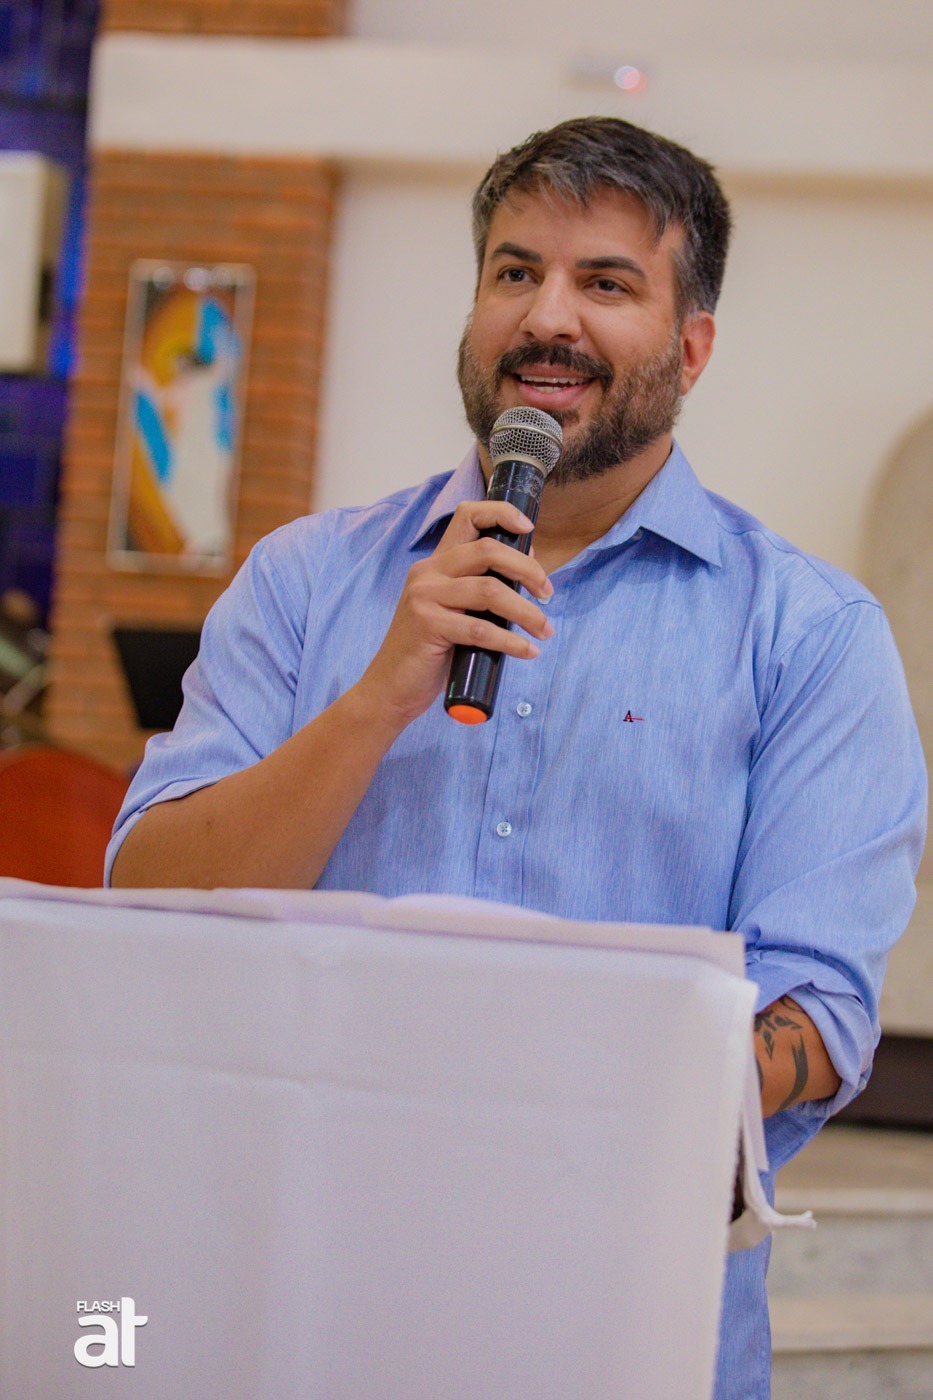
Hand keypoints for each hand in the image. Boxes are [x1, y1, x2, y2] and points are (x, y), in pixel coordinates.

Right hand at [356, 499, 553, 729]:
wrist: (391, 688)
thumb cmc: (430, 652)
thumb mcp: (454, 611)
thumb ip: (480, 590)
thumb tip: (528, 573)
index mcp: (436, 563)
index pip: (467, 516)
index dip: (502, 514)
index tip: (529, 529)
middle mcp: (428, 572)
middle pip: (488, 550)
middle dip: (528, 569)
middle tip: (547, 593)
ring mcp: (424, 596)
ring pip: (491, 590)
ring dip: (527, 612)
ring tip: (545, 630)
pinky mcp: (427, 624)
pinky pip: (481, 629)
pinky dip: (511, 642)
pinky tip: (527, 651)